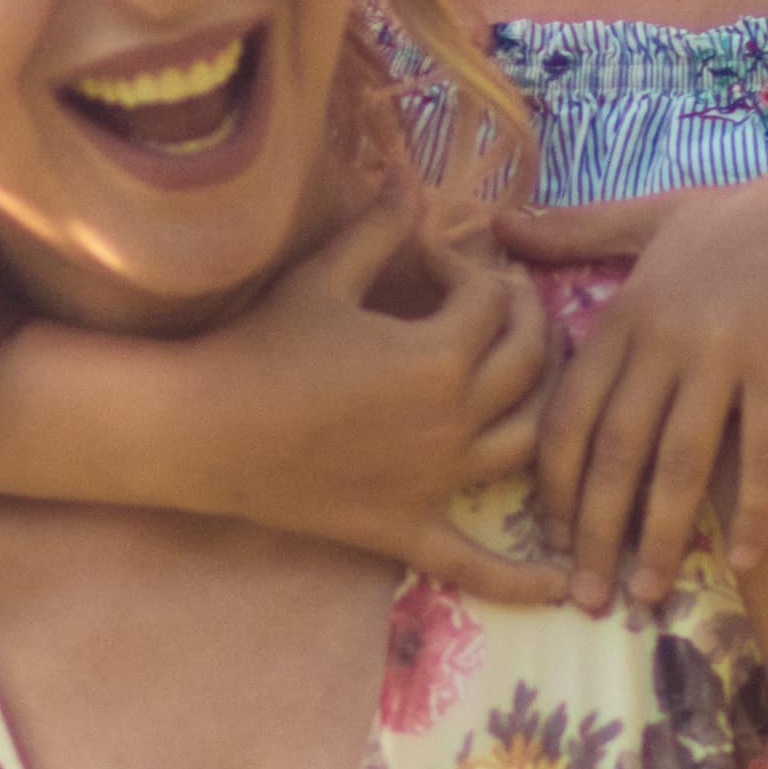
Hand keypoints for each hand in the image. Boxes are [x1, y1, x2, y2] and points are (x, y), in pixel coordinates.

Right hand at [0, 197, 557, 593]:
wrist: (205, 429)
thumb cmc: (262, 346)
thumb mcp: (324, 276)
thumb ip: (378, 229)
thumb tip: (409, 181)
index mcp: (441, 355)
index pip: (492, 300)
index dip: (475, 270)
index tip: (442, 263)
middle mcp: (457, 419)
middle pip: (530, 363)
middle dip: (528, 321)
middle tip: (505, 305)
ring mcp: (439, 480)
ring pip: (528, 442)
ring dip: (546, 409)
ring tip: (537, 384)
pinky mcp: (410, 527)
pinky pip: (476, 563)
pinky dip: (523, 581)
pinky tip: (563, 587)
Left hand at [499, 163, 767, 608]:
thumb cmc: (746, 218)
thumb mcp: (653, 217)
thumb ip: (577, 230)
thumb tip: (501, 224)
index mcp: (626, 312)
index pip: (570, 413)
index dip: (555, 485)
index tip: (551, 541)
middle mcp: (663, 337)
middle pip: (615, 451)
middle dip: (595, 533)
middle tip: (584, 599)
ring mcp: (722, 352)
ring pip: (678, 463)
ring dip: (660, 538)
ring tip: (646, 596)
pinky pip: (762, 452)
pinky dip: (754, 510)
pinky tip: (744, 560)